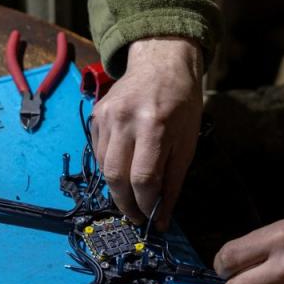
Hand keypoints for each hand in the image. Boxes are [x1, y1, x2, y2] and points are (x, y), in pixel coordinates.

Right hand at [91, 36, 202, 230]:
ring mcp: (106, 116)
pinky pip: (98, 151)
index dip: (147, 205)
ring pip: (104, 167)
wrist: (162, 64)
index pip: (143, 179)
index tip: (151, 219)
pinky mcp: (95, 114)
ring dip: (116, 188)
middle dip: (125, 204)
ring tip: (131, 196)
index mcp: (155, 126)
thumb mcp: (188, 142)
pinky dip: (109, 167)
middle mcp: (125, 120)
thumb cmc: (182, 104)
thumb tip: (161, 216)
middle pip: (116, 177)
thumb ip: (174, 180)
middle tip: (135, 216)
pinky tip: (123, 169)